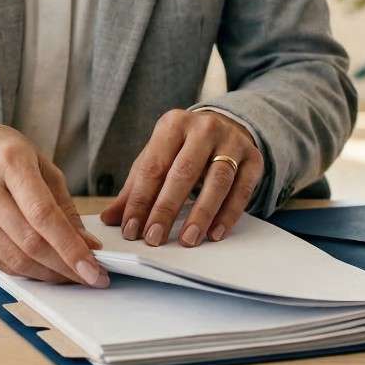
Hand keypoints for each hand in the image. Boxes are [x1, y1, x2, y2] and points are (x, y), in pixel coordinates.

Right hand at [0, 112, 107, 286]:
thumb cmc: (0, 153)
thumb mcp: (38, 162)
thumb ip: (63, 203)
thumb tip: (86, 244)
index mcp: (10, 162)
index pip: (43, 214)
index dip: (71, 247)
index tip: (93, 268)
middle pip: (30, 242)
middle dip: (65, 266)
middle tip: (90, 276)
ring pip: (15, 258)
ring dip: (48, 274)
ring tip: (70, 275)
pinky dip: (26, 271)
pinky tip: (44, 270)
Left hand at [99, 109, 263, 247]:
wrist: (227, 126)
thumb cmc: (183, 149)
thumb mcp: (157, 159)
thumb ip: (134, 188)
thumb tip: (110, 218)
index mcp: (173, 124)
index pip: (153, 166)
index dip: (140, 200)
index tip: (131, 229)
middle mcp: (204, 128)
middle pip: (183, 173)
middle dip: (167, 209)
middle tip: (154, 238)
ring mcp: (232, 142)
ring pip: (217, 181)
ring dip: (201, 214)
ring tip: (187, 240)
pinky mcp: (254, 159)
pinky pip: (241, 190)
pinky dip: (228, 214)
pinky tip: (214, 234)